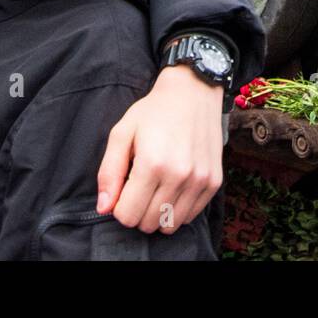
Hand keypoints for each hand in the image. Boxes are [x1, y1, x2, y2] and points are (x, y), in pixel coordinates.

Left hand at [96, 65, 223, 233]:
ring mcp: (199, 180)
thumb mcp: (122, 132)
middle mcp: (179, 175)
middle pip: (148, 224)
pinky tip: (174, 185)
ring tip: (157, 186)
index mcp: (152, 163)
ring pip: (170, 225)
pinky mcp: (214, 182)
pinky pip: (190, 216)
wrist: (193, 92)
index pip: (127, 216)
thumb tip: (104, 208)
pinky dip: (178, 208)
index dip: (120, 205)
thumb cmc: (153, 112)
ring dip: (158, 213)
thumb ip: (109, 172)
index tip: (124, 187)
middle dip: (138, 210)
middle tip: (140, 185)